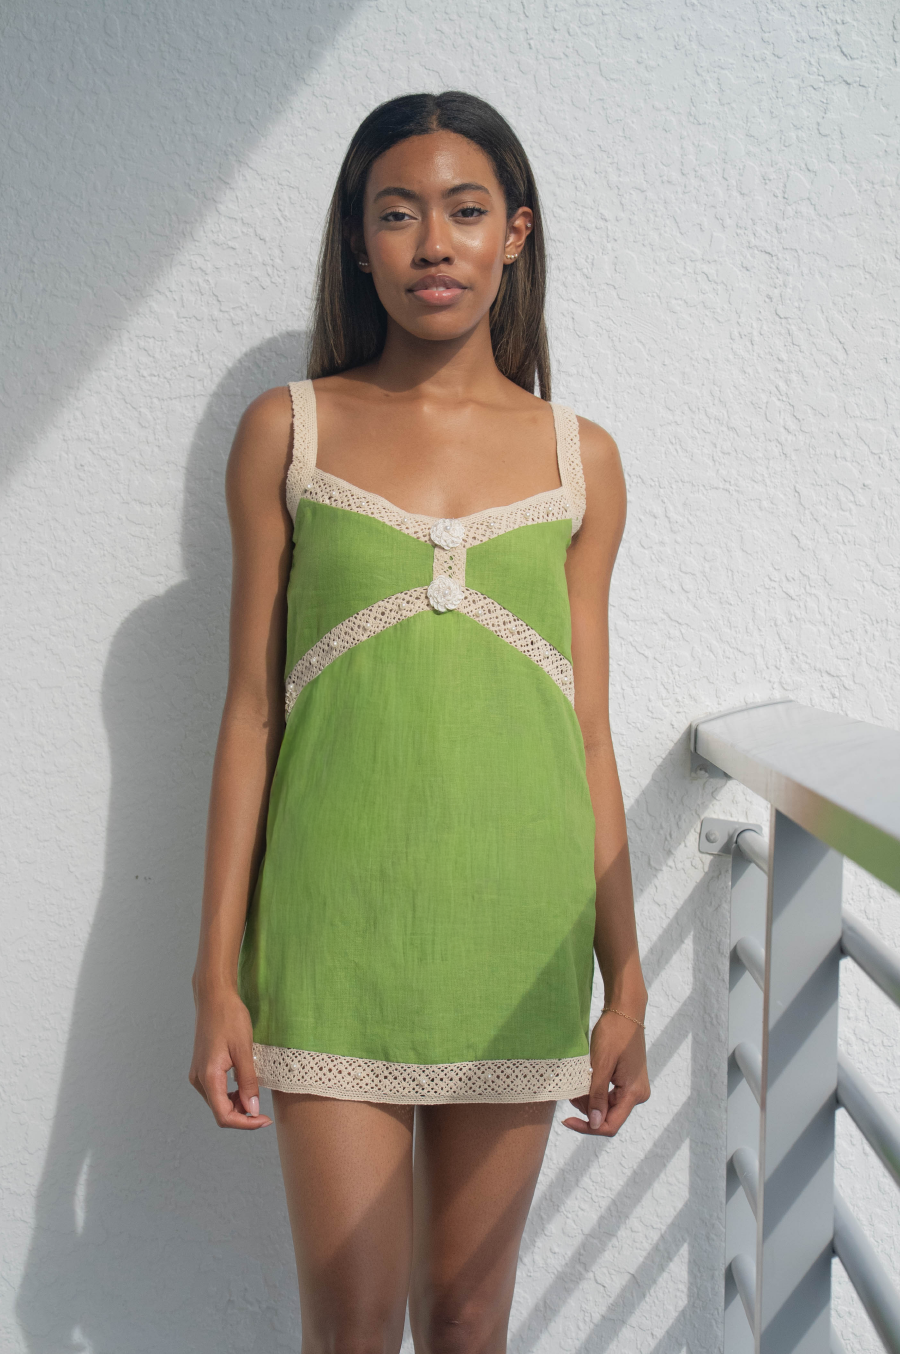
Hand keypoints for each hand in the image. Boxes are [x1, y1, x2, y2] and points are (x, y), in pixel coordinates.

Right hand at [188, 986, 272, 1128]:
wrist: (214, 997)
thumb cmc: (230, 1018)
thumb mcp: (244, 1050)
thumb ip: (248, 1082)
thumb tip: (252, 1109)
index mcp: (208, 1076)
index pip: (224, 1115)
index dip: (245, 1124)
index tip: (264, 1120)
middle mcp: (198, 1079)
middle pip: (219, 1112)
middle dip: (242, 1115)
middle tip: (263, 1110)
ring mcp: (198, 1074)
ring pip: (217, 1102)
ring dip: (236, 1105)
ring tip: (254, 1093)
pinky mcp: (201, 1068)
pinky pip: (215, 1091)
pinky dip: (230, 1094)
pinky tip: (243, 1085)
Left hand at [562, 1009, 649, 1135]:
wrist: (625, 1011)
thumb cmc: (614, 1034)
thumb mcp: (602, 1064)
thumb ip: (598, 1096)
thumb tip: (595, 1124)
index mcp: (634, 1093)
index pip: (610, 1125)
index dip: (587, 1127)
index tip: (566, 1120)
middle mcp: (637, 1094)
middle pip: (608, 1116)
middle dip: (586, 1108)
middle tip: (570, 1093)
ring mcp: (633, 1088)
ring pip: (606, 1105)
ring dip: (589, 1099)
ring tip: (575, 1083)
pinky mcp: (628, 1080)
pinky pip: (609, 1094)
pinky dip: (594, 1090)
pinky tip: (584, 1080)